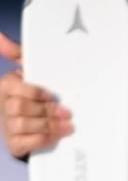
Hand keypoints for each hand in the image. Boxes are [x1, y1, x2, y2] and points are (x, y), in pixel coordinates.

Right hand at [0, 31, 73, 157]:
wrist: (30, 124)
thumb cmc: (30, 94)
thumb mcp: (27, 72)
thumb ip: (19, 54)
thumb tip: (1, 36)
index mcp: (5, 86)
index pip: (14, 87)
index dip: (34, 93)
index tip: (52, 95)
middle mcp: (2, 105)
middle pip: (20, 107)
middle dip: (45, 110)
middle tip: (67, 113)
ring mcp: (6, 126)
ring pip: (22, 125)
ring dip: (47, 126)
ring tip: (67, 126)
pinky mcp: (14, 143)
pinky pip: (25, 143)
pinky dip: (42, 140)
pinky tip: (55, 137)